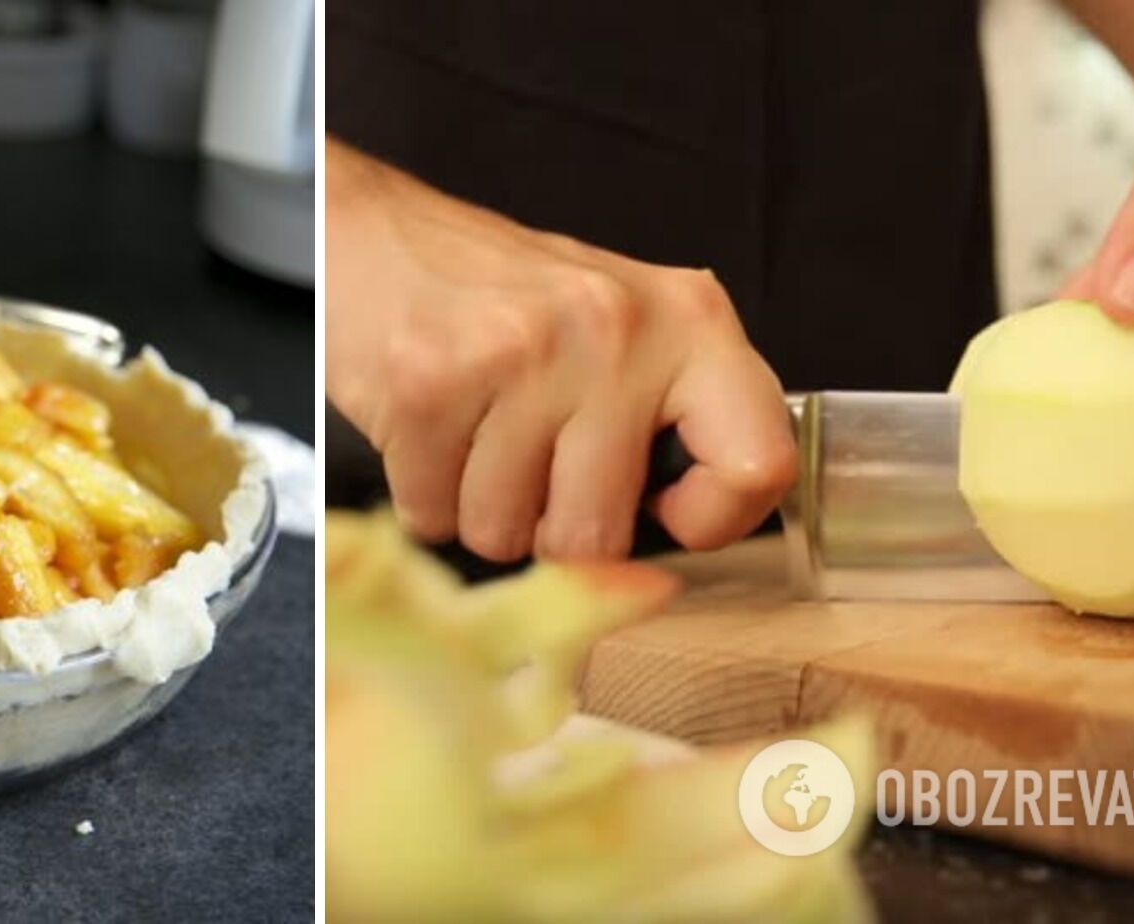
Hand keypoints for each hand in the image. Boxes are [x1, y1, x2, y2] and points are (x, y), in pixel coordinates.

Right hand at [325, 141, 795, 560]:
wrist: (373, 236)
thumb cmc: (502, 299)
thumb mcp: (621, 330)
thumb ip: (668, 423)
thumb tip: (672, 559)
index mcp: (688, 319)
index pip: (759, 464)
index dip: (713, 519)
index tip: (667, 510)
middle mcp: (614, 330)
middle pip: (598, 536)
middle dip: (549, 528)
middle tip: (530, 464)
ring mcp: (520, 355)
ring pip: (506, 534)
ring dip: (479, 510)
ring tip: (473, 435)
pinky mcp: (430, 384)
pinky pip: (434, 516)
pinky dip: (424, 495)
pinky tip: (429, 432)